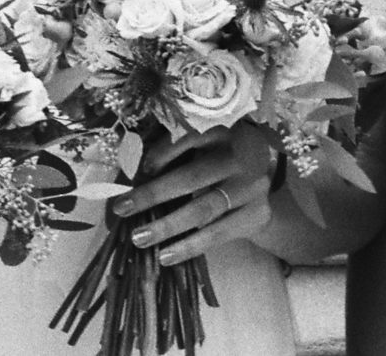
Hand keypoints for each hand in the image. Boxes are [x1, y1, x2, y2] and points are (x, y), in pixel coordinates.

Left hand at [109, 123, 276, 264]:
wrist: (264, 178)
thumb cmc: (219, 156)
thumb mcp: (204, 142)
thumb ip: (174, 149)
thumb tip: (131, 167)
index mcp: (224, 130)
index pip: (191, 136)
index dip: (163, 151)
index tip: (141, 168)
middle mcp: (241, 156)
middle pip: (194, 177)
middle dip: (154, 194)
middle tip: (121, 208)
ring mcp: (252, 187)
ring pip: (204, 209)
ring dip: (168, 226)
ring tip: (139, 238)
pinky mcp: (256, 214)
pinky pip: (219, 234)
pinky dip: (190, 246)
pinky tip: (166, 256)